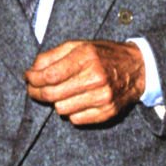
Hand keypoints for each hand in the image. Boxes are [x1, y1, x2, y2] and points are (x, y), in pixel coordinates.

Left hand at [23, 40, 146, 124]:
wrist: (138, 68)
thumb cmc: (104, 55)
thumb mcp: (79, 46)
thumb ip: (52, 56)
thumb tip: (32, 70)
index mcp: (87, 57)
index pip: (49, 75)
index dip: (33, 79)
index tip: (28, 78)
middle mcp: (95, 77)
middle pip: (52, 94)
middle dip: (37, 92)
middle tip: (34, 88)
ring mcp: (103, 97)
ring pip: (61, 109)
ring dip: (56, 102)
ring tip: (62, 92)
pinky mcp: (108, 112)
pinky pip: (76, 120)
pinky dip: (71, 112)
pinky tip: (76, 100)